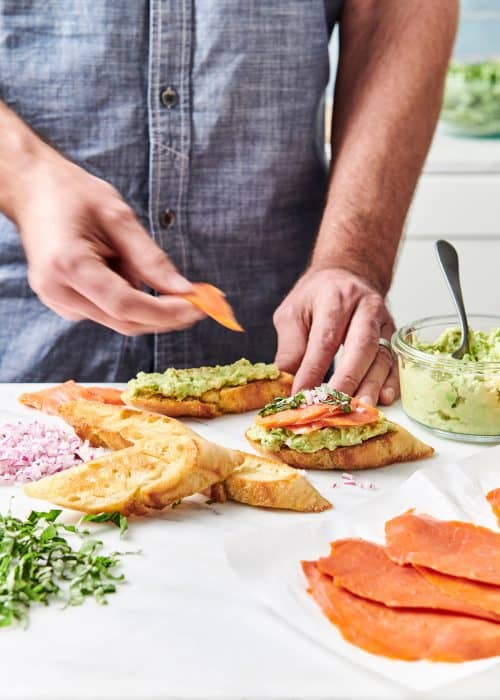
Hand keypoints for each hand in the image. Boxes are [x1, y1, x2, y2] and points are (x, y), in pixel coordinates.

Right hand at [14, 158, 204, 334]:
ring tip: (140, 263)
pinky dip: (129, 298)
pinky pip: (107, 312)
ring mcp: (57, 301)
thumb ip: (151, 259)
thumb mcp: (119, 217)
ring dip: (147, 304)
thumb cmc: (72, 194)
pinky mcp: (63, 304)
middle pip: (124, 321)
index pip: (126, 305)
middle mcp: (59, 291)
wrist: (32, 190)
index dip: (167, 312)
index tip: (199, 306)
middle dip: (166, 315)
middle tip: (199, 301)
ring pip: (118, 320)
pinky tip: (121, 268)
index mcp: (70, 266)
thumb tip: (183, 290)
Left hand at [273, 267, 398, 405]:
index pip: (325, 338)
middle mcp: (365, 307)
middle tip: (334, 406)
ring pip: (381, 356)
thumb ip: (290, 347)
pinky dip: (391, 381)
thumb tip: (285, 383)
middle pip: (360, 346)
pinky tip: (383, 398)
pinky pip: (395, 361)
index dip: (313, 370)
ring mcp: (383, 322)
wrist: (347, 275)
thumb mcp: (293, 313)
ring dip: (371, 385)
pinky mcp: (392, 337)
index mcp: (335, 297)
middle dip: (348, 380)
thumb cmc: (317, 297)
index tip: (301, 395)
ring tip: (360, 409)